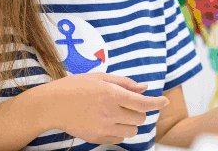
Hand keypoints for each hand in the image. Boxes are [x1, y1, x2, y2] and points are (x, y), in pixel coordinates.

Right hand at [32, 72, 169, 144]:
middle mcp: (110, 113)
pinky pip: (120, 139)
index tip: (165, 101)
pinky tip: (108, 121)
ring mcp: (103, 128)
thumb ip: (125, 83)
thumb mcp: (101, 78)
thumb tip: (145, 87)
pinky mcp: (97, 138)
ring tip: (116, 113)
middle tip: (125, 103)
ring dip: (130, 122)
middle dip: (138, 110)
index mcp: (112, 95)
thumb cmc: (76, 86)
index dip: (157, 102)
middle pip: (140, 117)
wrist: (52, 105)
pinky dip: (120, 131)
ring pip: (132, 130)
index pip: (143, 103)